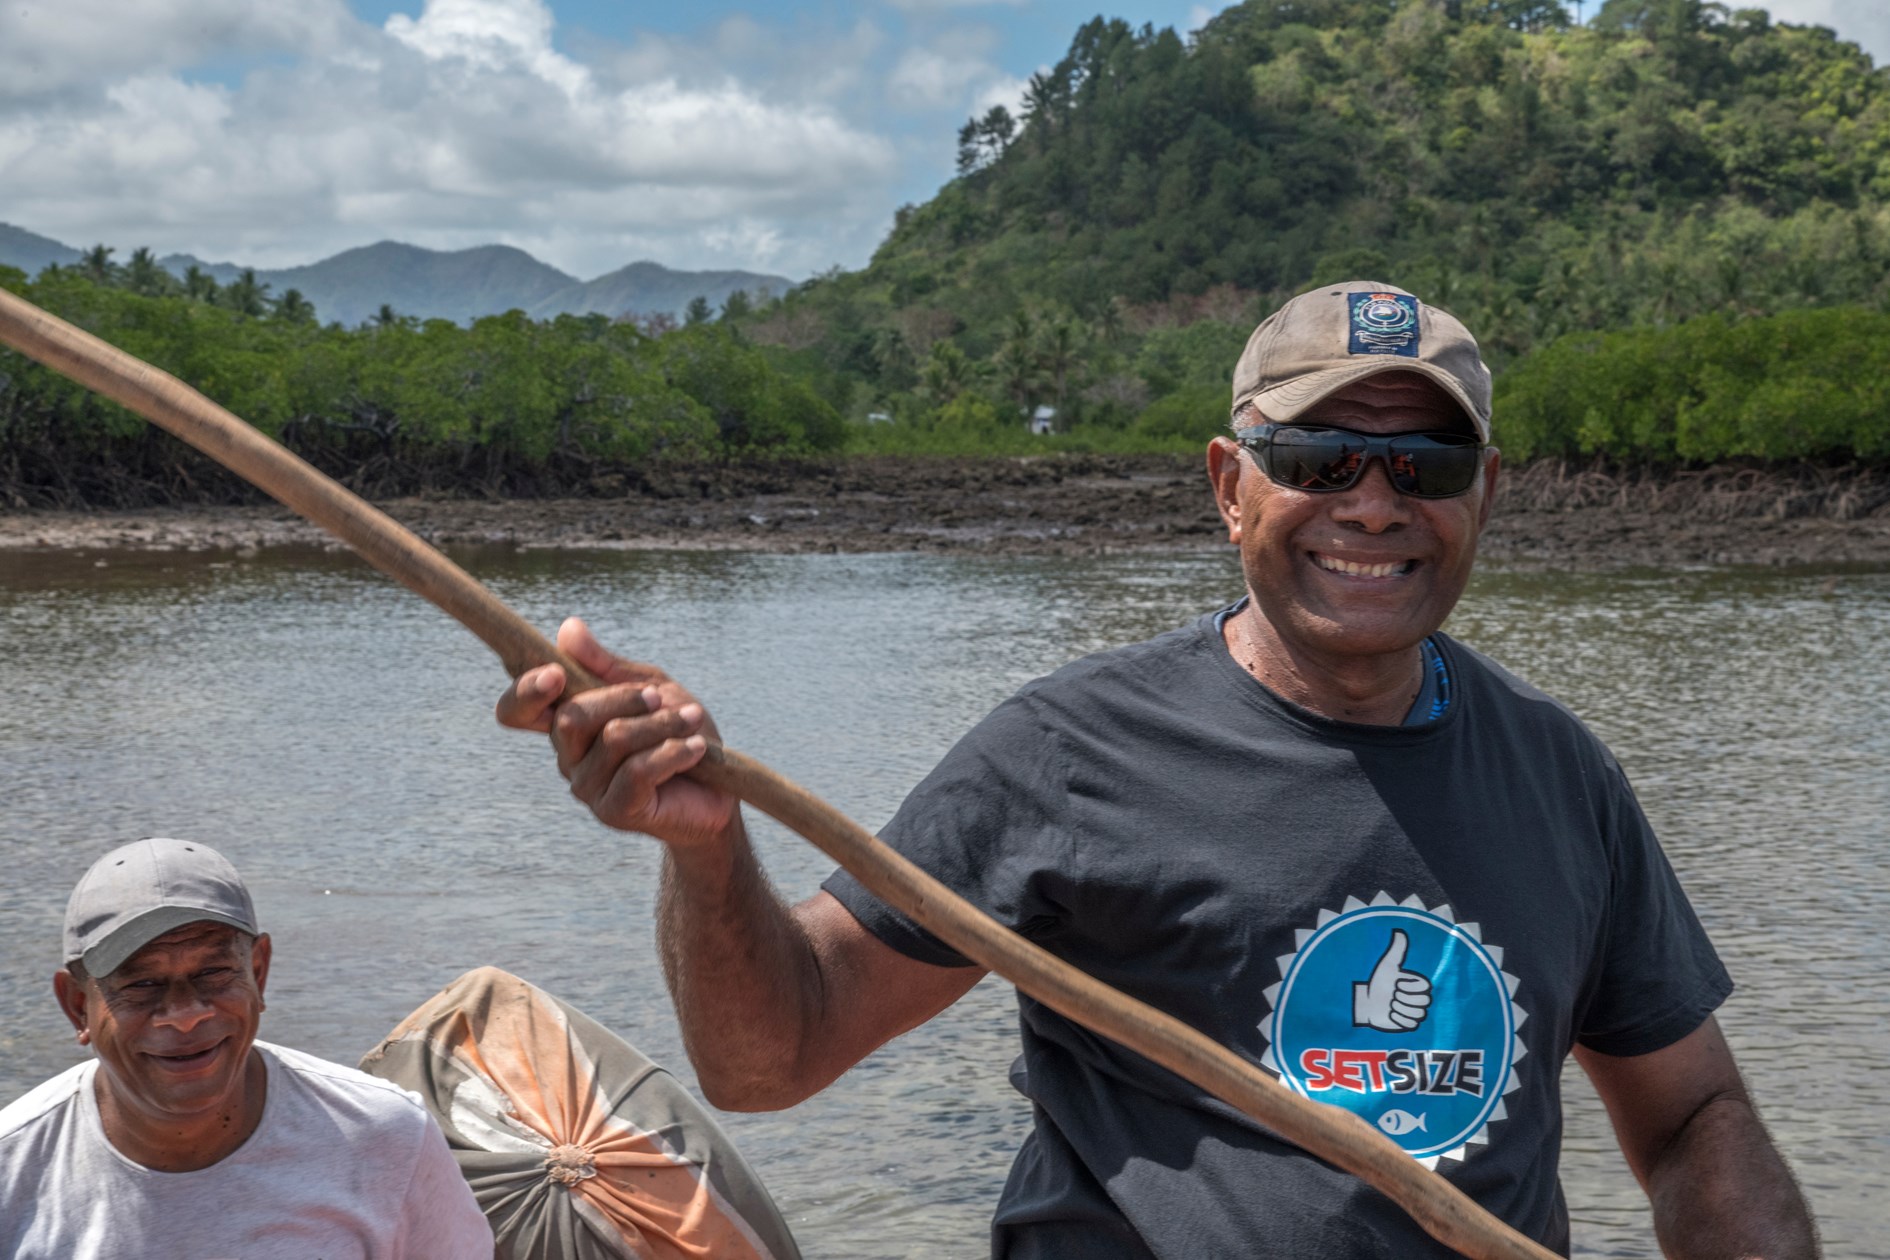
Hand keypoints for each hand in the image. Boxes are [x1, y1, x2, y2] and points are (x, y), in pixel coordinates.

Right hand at [494, 617, 738, 847]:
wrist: (720, 787)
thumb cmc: (680, 731)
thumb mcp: (649, 686)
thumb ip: (606, 664)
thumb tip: (567, 628)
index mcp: (568, 723)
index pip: (516, 710)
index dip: (525, 690)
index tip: (557, 673)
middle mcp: (568, 757)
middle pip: (571, 718)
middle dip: (623, 698)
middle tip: (659, 697)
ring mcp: (588, 787)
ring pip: (614, 739)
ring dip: (663, 724)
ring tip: (692, 720)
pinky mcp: (614, 811)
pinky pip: (638, 771)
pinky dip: (674, 752)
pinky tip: (696, 749)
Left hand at [1352, 929, 1432, 1032]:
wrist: (1366, 1001)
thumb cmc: (1377, 982)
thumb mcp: (1387, 965)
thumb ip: (1396, 951)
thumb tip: (1399, 932)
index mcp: (1417, 984)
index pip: (1425, 988)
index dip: (1410, 987)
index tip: (1396, 984)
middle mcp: (1419, 998)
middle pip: (1424, 1002)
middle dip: (1404, 999)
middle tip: (1392, 995)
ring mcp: (1415, 1012)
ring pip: (1418, 1014)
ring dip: (1400, 1009)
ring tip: (1389, 1004)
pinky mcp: (1409, 1025)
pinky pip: (1411, 1025)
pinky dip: (1399, 1020)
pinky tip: (1389, 1014)